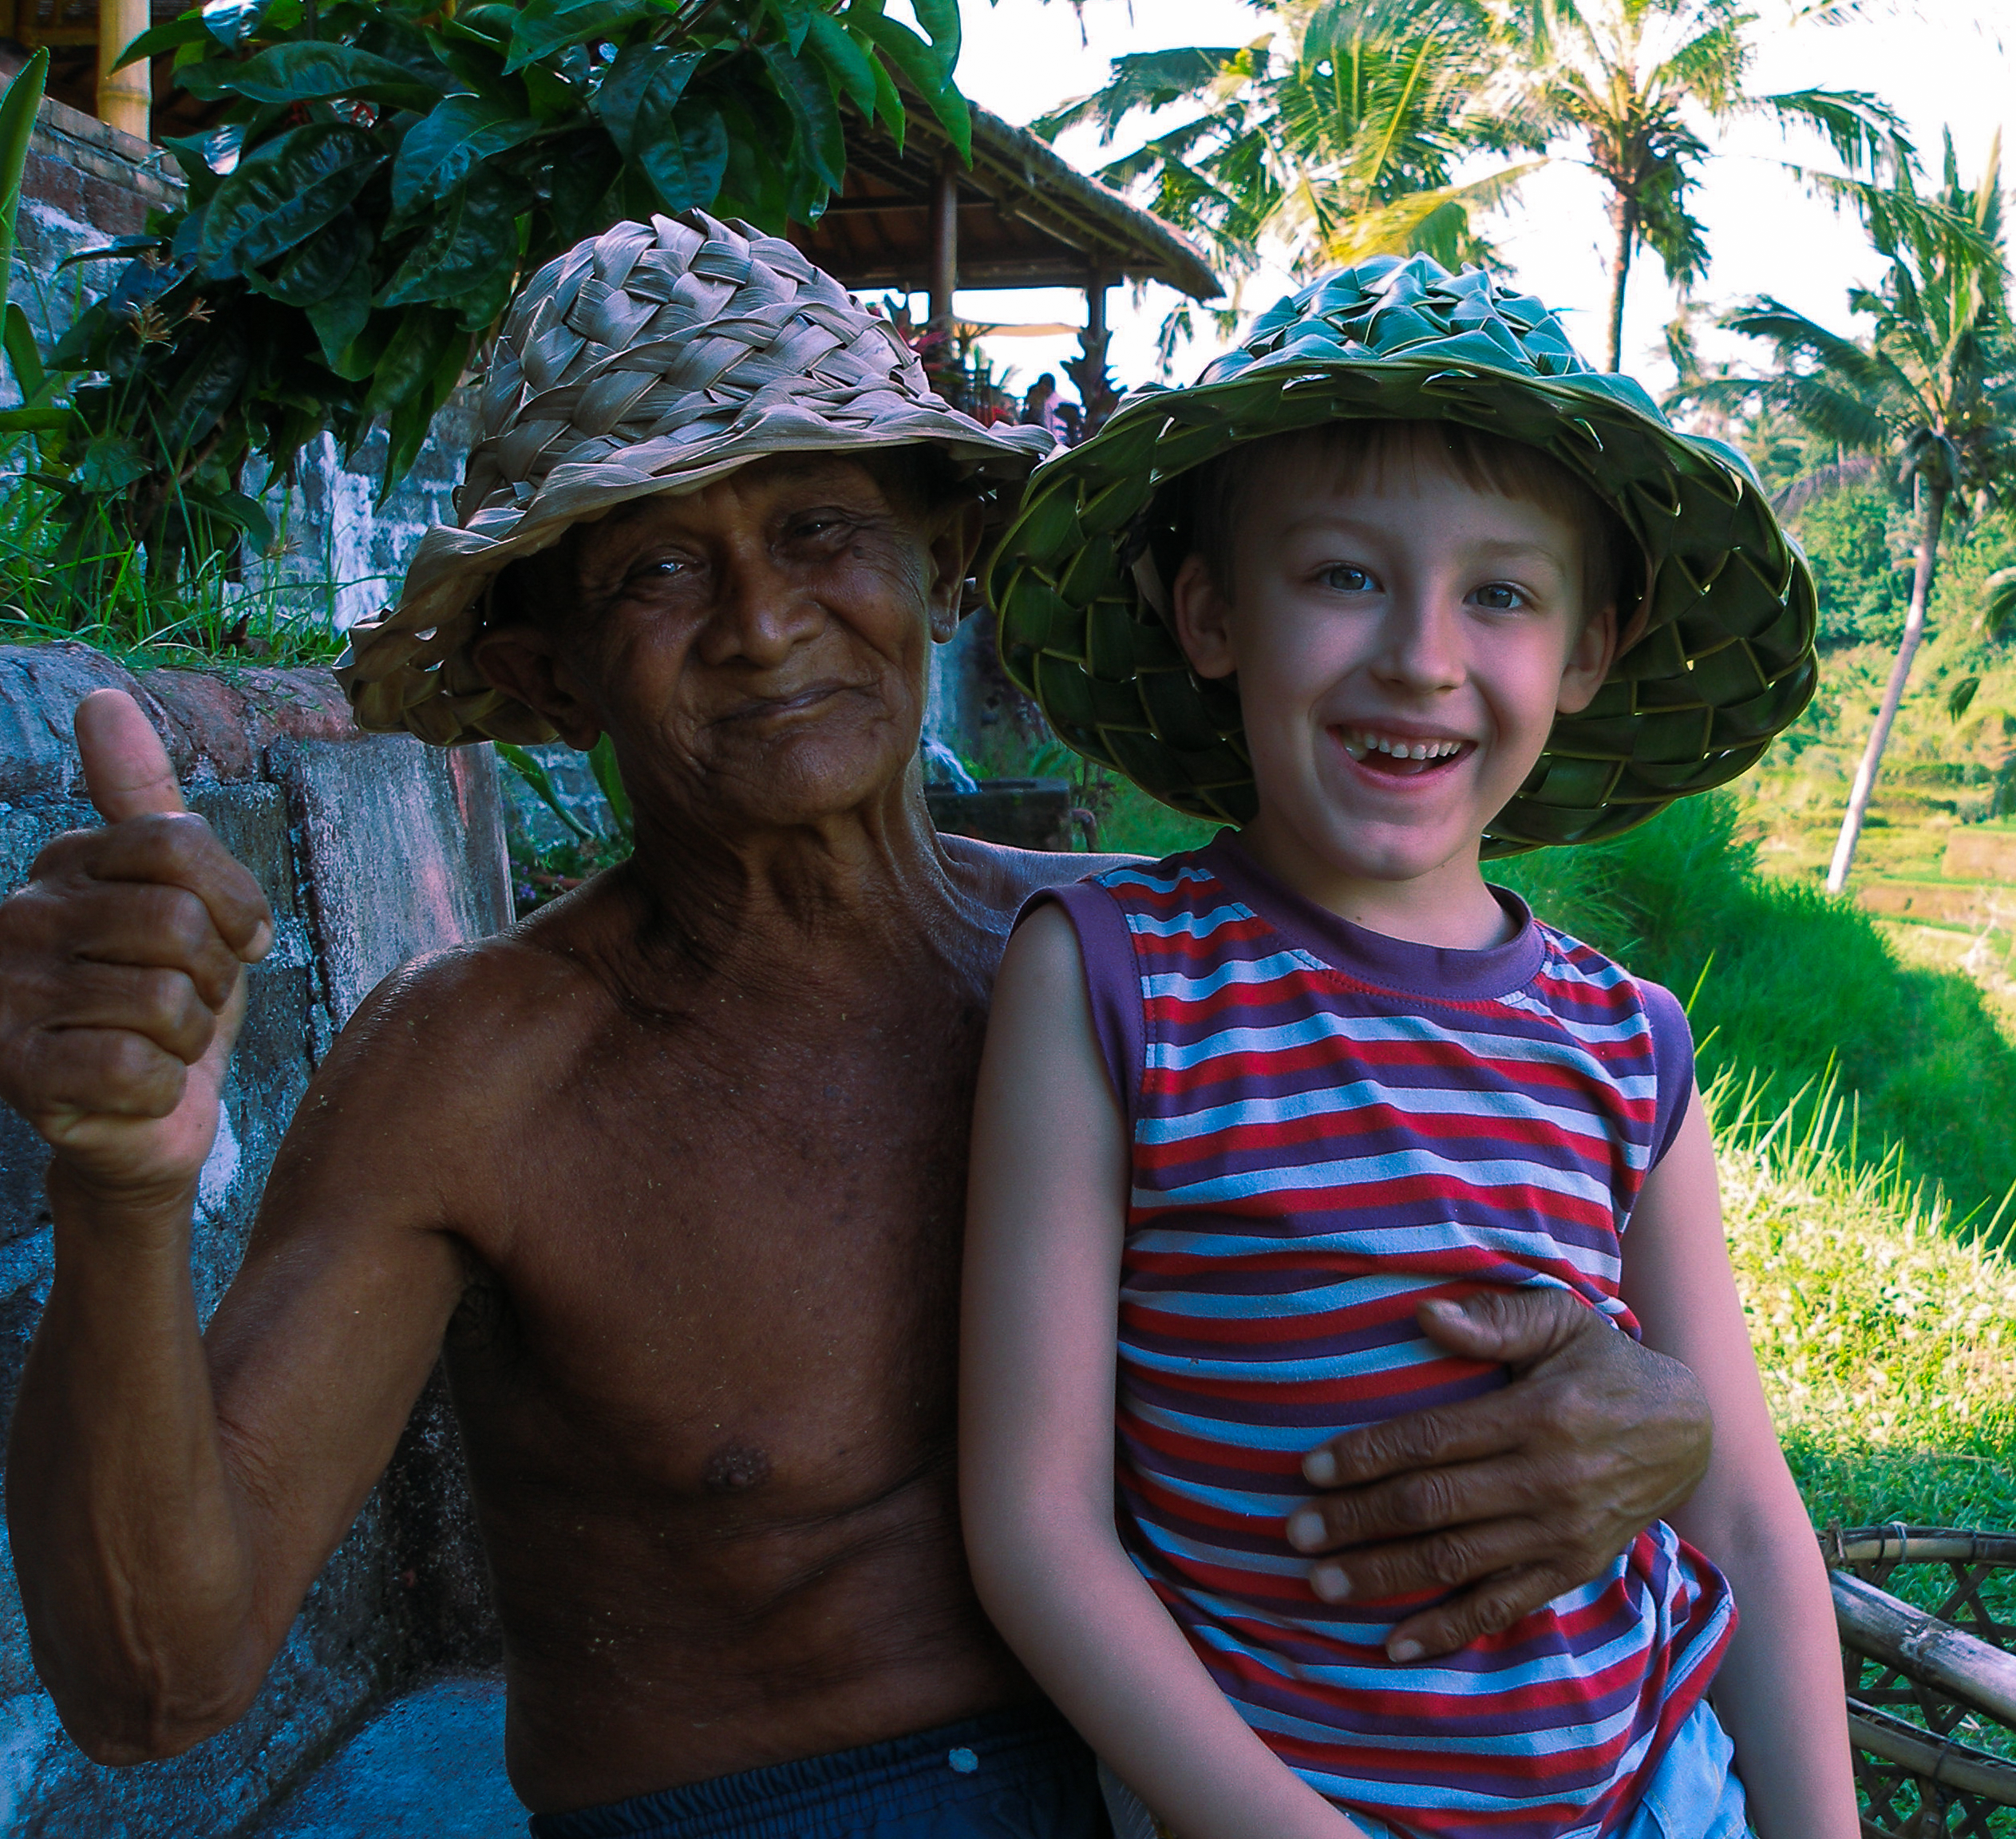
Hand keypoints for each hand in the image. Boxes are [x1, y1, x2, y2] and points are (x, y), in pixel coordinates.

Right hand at [0, 691, 273, 1203]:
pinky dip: (163, 1084)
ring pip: (166, 999)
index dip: (235, 903)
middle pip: (178, 925)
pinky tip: (137, 1085)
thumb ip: (147, 803)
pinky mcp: (15, 1072)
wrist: (141, 1120)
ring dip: (191, 1035)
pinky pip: (136, 1066)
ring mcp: (7, 994)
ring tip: (162, 1042)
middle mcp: (20, 916)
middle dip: (215, 978)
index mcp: (66, 863)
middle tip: (191, 1002)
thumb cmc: (170, 1000)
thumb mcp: (180, 896)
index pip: (178, 844)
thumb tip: (102, 698)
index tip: (236, 939)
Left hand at [1284, 1287, 1711, 1661]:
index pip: (1432, 1441)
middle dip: (1357, 1522)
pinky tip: (1396, 1646)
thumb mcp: (1562, 1322)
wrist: (1688, 1432)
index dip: (1367, 1456)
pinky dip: (1449, 1630)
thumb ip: (1495, 1321)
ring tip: (1322, 1584)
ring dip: (1384, 1577)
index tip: (1311, 1470)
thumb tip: (1426, 1314)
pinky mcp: (1572, 1570)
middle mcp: (1548, 1481)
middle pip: (1432, 1507)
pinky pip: (1503, 1608)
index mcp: (1538, 1415)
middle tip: (1295, 1532)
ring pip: (1456, 1563)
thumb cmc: (1604, 1364)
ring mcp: (1560, 1534)